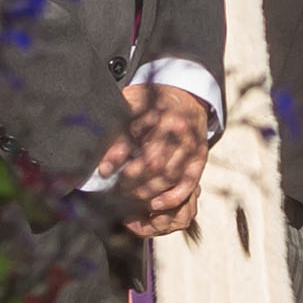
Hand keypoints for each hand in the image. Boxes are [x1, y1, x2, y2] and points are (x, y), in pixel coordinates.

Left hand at [98, 84, 213, 237]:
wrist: (187, 98)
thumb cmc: (152, 103)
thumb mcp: (130, 105)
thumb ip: (116, 129)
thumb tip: (103, 162)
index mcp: (156, 112)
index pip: (133, 139)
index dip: (116, 157)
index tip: (103, 171)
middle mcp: (176, 129)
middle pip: (152, 163)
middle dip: (131, 180)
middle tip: (116, 188)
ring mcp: (190, 144)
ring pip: (168, 176)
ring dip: (147, 191)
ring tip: (130, 195)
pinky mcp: (200, 157)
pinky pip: (188, 183)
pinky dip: (172, 197)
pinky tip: (155, 204)